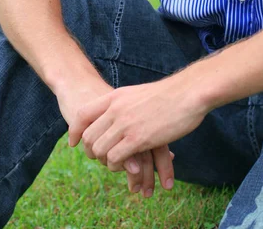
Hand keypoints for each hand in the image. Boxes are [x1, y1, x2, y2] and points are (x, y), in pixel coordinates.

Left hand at [69, 71, 205, 178]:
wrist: (188, 93)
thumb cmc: (169, 95)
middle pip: (88, 136)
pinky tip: (129, 169)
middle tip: (101, 160)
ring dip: (106, 162)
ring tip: (117, 166)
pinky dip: (118, 167)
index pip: (83, 114)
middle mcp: (115, 109)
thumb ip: (124, 104)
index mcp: (115, 97)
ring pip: (99, 150)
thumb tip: (117, 114)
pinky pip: (115, 158)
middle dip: (91, 152)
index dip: (75, 130)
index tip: (74, 142)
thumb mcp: (138, 93)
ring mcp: (125, 124)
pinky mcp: (138, 138)